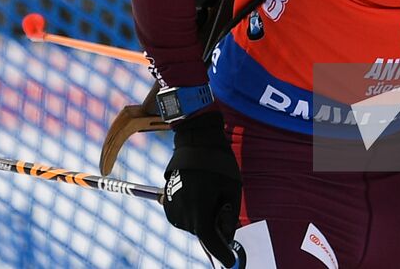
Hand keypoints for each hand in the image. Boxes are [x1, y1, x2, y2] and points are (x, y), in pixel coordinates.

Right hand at [163, 111, 241, 264]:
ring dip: (203, 218)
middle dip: (214, 226)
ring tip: (208, 192)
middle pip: (202, 233)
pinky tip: (198, 192)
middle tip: (221, 203)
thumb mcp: (232, 190)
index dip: (222, 254)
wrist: (195, 143)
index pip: (211, 242)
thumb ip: (229, 218)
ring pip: (193, 226)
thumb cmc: (218, 165)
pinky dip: (193, 212)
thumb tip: (226, 238)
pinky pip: (184, 217)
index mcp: (199, 211)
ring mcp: (172, 209)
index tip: (230, 263)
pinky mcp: (167, 203)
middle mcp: (182, 214)